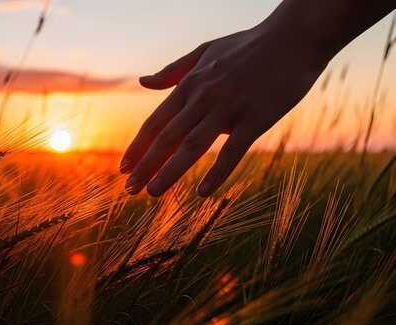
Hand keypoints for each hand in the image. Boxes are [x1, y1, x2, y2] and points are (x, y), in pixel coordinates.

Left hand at [121, 27, 327, 196]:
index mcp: (190, 85)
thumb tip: (143, 82)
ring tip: (152, 193)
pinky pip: (233, 151)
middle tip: (129, 189)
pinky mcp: (256, 118)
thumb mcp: (204, 52)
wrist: (295, 36)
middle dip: (145, 166)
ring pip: (192, 146)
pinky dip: (217, 172)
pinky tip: (203, 193)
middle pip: (167, 138)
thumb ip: (173, 71)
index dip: (138, 147)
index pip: (156, 122)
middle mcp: (203, 98)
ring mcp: (229, 108)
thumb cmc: (249, 45)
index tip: (123, 168)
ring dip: (170, 172)